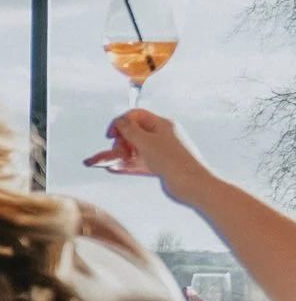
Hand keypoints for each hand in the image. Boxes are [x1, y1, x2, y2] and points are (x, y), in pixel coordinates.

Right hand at [82, 109, 219, 204]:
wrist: (192, 184)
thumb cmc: (173, 161)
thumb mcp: (147, 142)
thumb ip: (130, 130)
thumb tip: (120, 121)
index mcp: (162, 124)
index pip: (136, 115)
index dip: (120, 123)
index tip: (110, 136)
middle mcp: (161, 135)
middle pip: (133, 133)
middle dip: (121, 142)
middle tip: (119, 154)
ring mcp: (160, 151)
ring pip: (134, 149)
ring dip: (120, 155)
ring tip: (108, 163)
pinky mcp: (159, 165)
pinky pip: (138, 162)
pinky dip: (126, 165)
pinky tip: (113, 169)